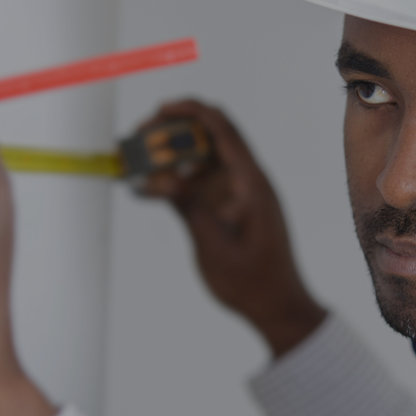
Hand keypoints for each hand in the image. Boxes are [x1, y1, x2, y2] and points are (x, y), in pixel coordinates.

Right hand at [137, 100, 326, 358]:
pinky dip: (176, 180)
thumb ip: (187, 207)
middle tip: (139, 138)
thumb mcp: (214, 246)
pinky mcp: (228, 207)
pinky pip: (200, 182)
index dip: (191, 111)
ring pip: (202, 159)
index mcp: (251, 183)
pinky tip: (150, 188)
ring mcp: (237, 193)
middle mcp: (245, 180)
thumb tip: (157, 177)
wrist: (277, 306)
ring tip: (138, 161)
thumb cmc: (253, 281)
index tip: (160, 109)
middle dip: (173, 130)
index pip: (222, 130)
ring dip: (171, 155)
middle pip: (209, 137)